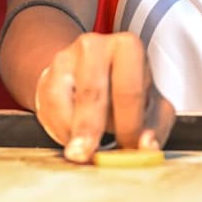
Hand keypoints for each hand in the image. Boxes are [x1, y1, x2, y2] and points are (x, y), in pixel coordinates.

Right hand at [33, 32, 175, 162]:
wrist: (87, 75)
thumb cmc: (124, 91)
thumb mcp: (150, 105)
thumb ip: (154, 127)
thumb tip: (147, 146)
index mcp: (128, 47)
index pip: (130, 91)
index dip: (130, 126)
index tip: (129, 149)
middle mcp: (95, 46)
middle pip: (92, 94)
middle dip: (92, 130)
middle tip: (89, 156)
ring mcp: (66, 59)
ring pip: (67, 105)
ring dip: (76, 134)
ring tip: (85, 151)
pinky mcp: (47, 77)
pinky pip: (51, 112)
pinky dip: (62, 131)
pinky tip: (73, 137)